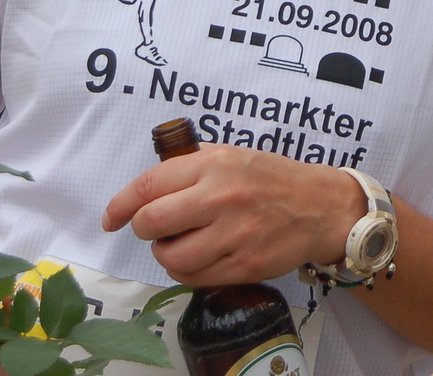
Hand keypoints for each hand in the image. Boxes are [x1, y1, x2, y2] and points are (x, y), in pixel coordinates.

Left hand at [103, 144, 363, 286]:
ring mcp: (234, 234)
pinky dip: (188, 271)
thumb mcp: (232, 154)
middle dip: (144, 230)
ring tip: (180, 244)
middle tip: (154, 229)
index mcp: (214, 165)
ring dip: (166, 254)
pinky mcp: (245, 265)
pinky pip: (196, 277)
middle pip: (153, 223)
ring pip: (171, 256)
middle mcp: (221, 198)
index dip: (120, 205)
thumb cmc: (273, 179)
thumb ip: (191, 164)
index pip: (148, 186)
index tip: (111, 218)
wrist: (321, 207)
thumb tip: (149, 184)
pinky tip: (199, 258)